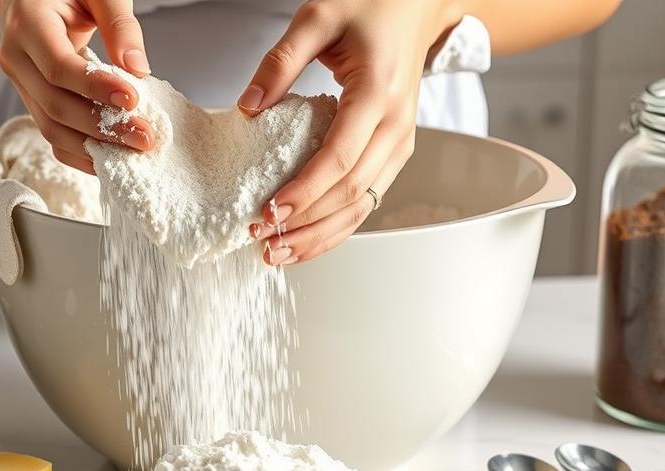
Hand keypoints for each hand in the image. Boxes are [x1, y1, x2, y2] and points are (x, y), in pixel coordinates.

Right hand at [0, 0, 155, 173]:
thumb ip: (120, 24)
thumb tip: (138, 70)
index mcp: (27, 23)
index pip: (58, 67)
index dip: (95, 88)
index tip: (132, 99)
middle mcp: (14, 56)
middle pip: (54, 105)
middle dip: (101, 128)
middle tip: (143, 137)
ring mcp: (19, 81)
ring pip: (50, 127)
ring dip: (93, 146)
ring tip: (133, 150)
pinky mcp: (30, 97)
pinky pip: (50, 131)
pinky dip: (79, 150)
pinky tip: (109, 157)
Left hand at [241, 0, 461, 264]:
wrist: (417, 3)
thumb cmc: (372, 5)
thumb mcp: (318, 16)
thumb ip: (280, 61)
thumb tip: (248, 106)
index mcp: (378, 94)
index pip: (339, 158)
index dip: (304, 191)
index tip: (270, 212)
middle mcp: (396, 126)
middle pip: (351, 193)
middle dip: (306, 224)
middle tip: (263, 241)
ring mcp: (400, 143)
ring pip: (362, 205)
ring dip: (321, 235)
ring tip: (280, 253)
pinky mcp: (394, 152)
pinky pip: (367, 198)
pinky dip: (337, 224)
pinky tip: (307, 238)